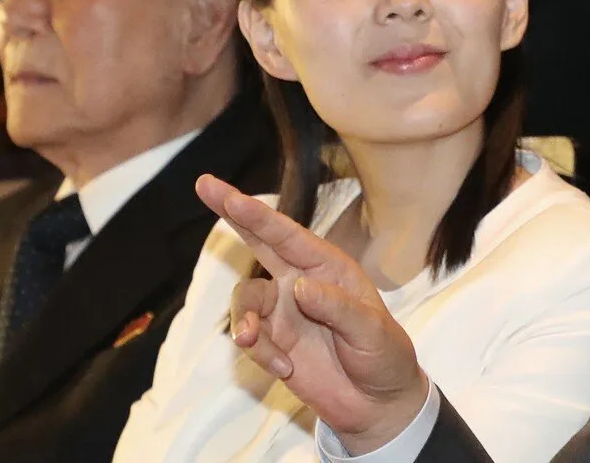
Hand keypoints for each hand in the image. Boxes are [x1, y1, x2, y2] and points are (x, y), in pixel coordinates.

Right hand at [196, 174, 429, 453]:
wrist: (378, 404)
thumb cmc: (385, 355)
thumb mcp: (372, 331)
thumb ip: (337, 308)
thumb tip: (297, 286)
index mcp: (329, 267)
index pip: (288, 235)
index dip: (256, 213)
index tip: (228, 195)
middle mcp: (301, 281)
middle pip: (259, 241)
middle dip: (232, 214)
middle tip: (204, 185)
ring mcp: (284, 311)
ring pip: (245, 299)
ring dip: (242, 320)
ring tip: (248, 341)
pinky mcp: (273, 341)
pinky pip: (250, 339)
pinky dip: (260, 354)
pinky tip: (286, 370)